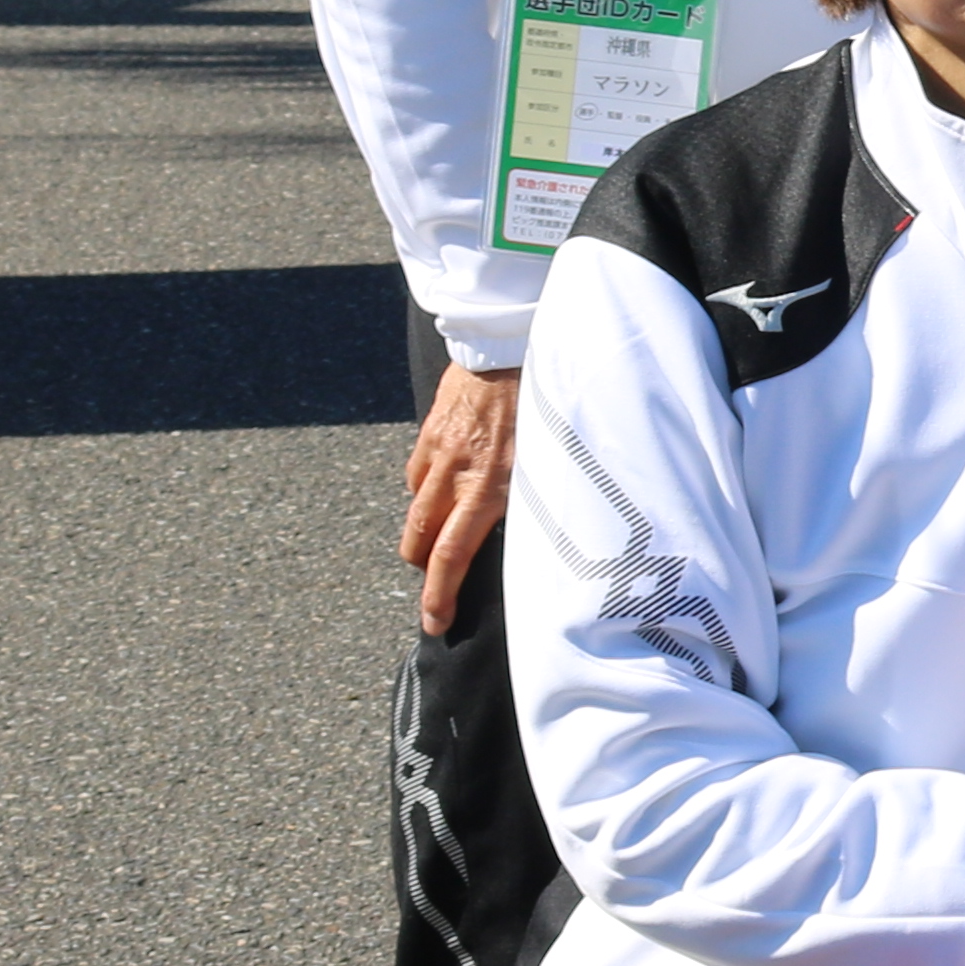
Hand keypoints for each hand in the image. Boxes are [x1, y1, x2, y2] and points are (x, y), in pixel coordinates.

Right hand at [398, 363, 521, 636]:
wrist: (513, 343)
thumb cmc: (545, 402)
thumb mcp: (549, 459)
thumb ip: (529, 498)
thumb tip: (530, 535)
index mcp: (490, 486)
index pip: (452, 555)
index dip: (439, 595)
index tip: (434, 622)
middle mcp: (458, 473)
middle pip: (420, 540)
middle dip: (423, 570)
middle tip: (436, 585)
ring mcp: (438, 451)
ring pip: (416, 508)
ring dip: (424, 532)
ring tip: (442, 540)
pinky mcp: (430, 430)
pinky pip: (418, 474)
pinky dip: (426, 490)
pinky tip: (445, 489)